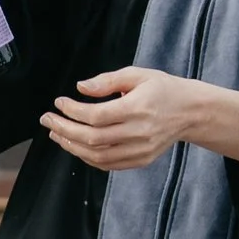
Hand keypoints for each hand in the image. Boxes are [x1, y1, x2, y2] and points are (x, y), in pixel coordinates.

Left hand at [43, 69, 238, 171]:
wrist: (190, 112)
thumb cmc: (162, 88)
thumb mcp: (137, 74)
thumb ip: (108, 80)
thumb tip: (81, 87)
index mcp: (138, 108)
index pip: (97, 116)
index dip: (72, 111)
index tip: (59, 103)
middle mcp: (139, 132)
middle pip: (93, 138)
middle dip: (64, 130)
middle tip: (47, 120)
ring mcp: (140, 150)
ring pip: (98, 156)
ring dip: (72, 146)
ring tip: (56, 134)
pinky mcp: (141, 160)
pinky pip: (108, 164)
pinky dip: (88, 157)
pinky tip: (76, 146)